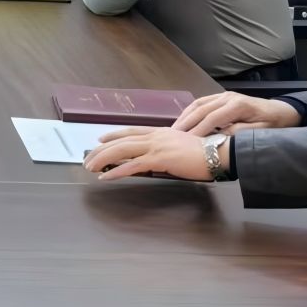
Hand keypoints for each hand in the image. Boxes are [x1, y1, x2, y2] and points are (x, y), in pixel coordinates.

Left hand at [84, 127, 210, 181]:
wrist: (218, 153)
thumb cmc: (204, 154)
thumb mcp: (180, 147)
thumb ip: (165, 149)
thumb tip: (154, 158)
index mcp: (160, 131)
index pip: (131, 131)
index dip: (113, 135)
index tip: (100, 139)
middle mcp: (155, 135)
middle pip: (121, 141)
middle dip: (101, 150)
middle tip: (88, 159)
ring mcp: (157, 146)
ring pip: (122, 150)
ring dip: (103, 159)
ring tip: (90, 167)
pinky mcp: (160, 159)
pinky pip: (133, 165)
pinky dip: (117, 170)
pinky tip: (106, 176)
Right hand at [173, 91, 300, 135]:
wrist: (282, 112)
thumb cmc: (273, 124)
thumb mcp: (260, 131)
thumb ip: (240, 133)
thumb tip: (219, 136)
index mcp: (238, 105)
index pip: (213, 118)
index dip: (198, 130)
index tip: (186, 142)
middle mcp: (228, 97)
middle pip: (201, 109)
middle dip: (186, 123)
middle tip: (172, 137)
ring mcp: (223, 95)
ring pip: (198, 104)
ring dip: (184, 116)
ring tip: (173, 130)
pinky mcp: (221, 96)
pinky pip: (201, 102)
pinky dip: (190, 111)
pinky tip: (183, 121)